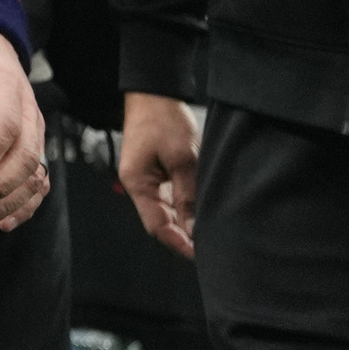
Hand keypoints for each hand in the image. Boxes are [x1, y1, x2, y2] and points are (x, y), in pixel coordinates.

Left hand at [0, 22, 47, 230]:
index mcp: (7, 87)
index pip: (7, 123)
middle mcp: (28, 113)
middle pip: (25, 156)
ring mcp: (33, 131)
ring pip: (34, 174)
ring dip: (9, 201)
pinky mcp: (29, 144)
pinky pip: (37, 179)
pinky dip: (25, 203)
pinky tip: (3, 221)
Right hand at [117, 92, 199, 258]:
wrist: (155, 93)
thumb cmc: (164, 121)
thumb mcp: (183, 159)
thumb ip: (188, 195)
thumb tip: (194, 229)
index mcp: (137, 183)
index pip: (156, 225)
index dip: (178, 243)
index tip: (201, 255)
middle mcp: (138, 184)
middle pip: (160, 220)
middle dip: (183, 236)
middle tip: (211, 248)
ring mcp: (146, 178)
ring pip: (166, 210)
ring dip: (184, 222)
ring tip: (210, 233)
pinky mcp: (155, 171)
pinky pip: (169, 197)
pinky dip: (184, 206)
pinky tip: (201, 211)